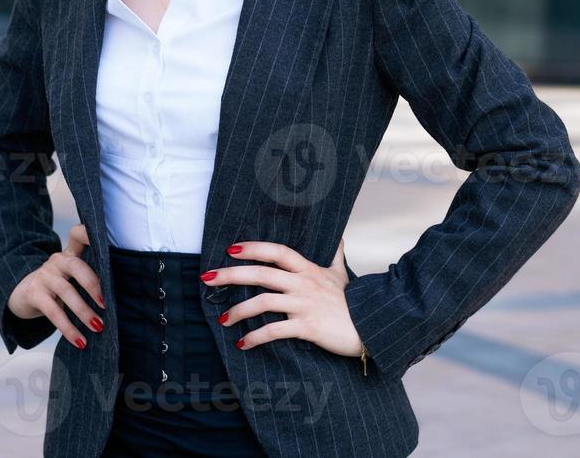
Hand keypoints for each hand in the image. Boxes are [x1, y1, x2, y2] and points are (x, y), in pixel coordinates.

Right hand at [6, 223, 105, 348]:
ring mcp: (44, 275)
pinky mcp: (34, 293)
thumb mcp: (72, 277)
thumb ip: (91, 278)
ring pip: (66, 291)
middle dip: (94, 285)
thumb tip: (123, 299)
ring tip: (98, 328)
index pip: (79, 235)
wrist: (21, 295)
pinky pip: (53, 312)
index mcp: (70, 253)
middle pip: (78, 266)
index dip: (90, 233)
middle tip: (107, 305)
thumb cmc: (59, 287)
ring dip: (84, 312)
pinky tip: (80, 342)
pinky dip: (68, 329)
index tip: (106, 239)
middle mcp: (57, 260)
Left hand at [204, 240, 364, 358]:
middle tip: (207, 278)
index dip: (253, 248)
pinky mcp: (307, 326)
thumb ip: (335, 255)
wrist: (372, 326)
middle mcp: (303, 283)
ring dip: (239, 311)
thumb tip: (339, 236)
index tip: (230, 249)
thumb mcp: (342, 275)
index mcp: (308, 270)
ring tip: (222, 319)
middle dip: (231, 275)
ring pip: (263, 302)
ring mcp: (304, 305)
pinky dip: (256, 337)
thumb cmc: (354, 302)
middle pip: (261, 273)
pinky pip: (275, 330)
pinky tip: (243, 343)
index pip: (277, 252)